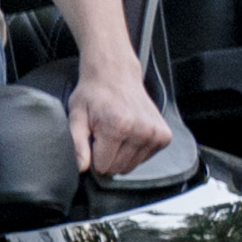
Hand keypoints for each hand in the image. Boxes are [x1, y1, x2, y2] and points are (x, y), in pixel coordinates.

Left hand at [72, 60, 175, 182]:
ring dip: (122, 154)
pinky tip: (129, 132)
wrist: (116, 73)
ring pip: (132, 166)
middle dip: (107, 156)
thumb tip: (82, 167)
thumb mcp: (76, 116)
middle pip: (118, 168)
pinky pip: (145, 158)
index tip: (94, 138)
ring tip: (117, 132)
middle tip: (104, 134)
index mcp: (118, 126)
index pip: (103, 166)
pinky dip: (135, 150)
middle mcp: (141, 130)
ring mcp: (155, 133)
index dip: (94, 156)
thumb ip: (77, 144)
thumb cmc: (94, 94)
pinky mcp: (164, 136)